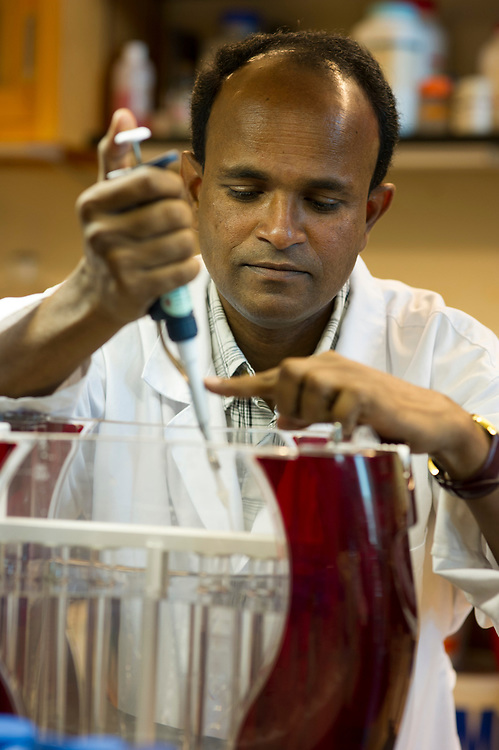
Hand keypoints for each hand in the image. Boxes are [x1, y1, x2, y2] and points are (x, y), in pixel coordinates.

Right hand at [74, 114, 199, 324]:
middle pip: (174, 213)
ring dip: (188, 244)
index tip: (174, 194)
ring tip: (176, 246)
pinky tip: (177, 266)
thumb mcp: (107, 197)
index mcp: (94, 203)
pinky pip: (185, 270)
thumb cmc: (112, 234)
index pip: (153, 181)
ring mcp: (117, 264)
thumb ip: (116, 156)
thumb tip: (124, 115)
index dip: (175, 186)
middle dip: (185, 218)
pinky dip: (189, 268)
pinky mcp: (135, 291)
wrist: (98, 294)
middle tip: (180, 224)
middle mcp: (101, 232)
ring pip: (183, 243)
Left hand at [205, 351, 490, 479]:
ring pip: (306, 394)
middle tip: (315, 420)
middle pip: (285, 377)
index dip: (239, 384)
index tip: (208, 384)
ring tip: (342, 421)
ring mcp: (348, 376)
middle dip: (292, 404)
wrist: (425, 416)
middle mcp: (330, 364)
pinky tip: (356, 428)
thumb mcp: (334, 412)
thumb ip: (306, 412)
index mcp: (319, 367)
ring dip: (318, 415)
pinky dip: (341, 426)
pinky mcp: (365, 394)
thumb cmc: (376, 413)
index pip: (273, 375)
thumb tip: (282, 420)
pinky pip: (336, 413)